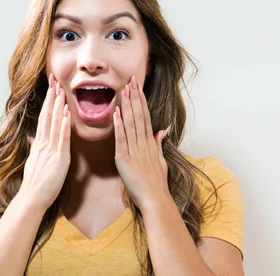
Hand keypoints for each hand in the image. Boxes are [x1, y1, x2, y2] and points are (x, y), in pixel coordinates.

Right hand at [19, 73, 71, 211]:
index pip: (43, 118)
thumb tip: (32, 138)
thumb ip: (34, 148)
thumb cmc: (34, 184)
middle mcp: (43, 144)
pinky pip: (62, 138)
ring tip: (61, 90)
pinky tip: (66, 113)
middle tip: (55, 81)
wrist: (32, 198)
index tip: (51, 88)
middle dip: (52, 98)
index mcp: (39, 144)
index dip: (47, 102)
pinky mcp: (59, 158)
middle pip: (47, 116)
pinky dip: (64, 124)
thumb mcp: (33, 162)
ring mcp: (50, 150)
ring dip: (58, 106)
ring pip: (54, 123)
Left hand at [113, 76, 170, 210]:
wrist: (155, 199)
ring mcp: (135, 150)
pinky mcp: (125, 158)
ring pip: (131, 123)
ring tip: (124, 89)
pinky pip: (122, 139)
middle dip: (134, 97)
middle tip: (131, 80)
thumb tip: (162, 129)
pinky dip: (119, 125)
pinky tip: (117, 112)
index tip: (138, 87)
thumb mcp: (160, 160)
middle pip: (139, 115)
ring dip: (127, 105)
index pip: (145, 117)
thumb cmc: (156, 183)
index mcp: (150, 143)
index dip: (141, 101)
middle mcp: (143, 143)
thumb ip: (159, 143)